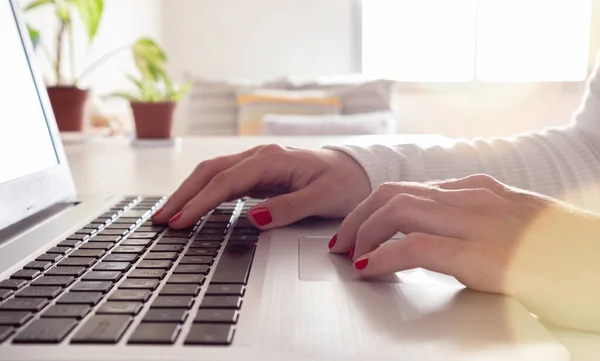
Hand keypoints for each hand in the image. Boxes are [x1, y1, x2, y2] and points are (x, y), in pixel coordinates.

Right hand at [152, 144, 370, 229]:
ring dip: (188, 193)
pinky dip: (203, 193)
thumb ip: (288, 207)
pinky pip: (223, 181)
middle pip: (210, 172)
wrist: (356, 171)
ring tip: (168, 215)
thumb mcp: (323, 198)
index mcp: (271, 160)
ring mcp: (256, 164)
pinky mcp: (257, 174)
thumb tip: (253, 217)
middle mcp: (259, 157)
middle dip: (183, 195)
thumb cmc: (343, 183)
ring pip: (212, 174)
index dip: (200, 202)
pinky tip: (193, 207)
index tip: (180, 221)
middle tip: (160, 219)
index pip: (225, 182)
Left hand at [330, 174, 599, 330]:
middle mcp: (471, 198)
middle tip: (340, 240)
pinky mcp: (479, 253)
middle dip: (358, 216)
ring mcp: (475, 222)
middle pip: (393, 194)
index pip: (409, 188)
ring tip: (349, 254)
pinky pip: (413, 247)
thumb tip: (441, 239)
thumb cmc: (561, 251)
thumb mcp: (512, 224)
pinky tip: (368, 268)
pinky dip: (381, 256)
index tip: (357, 226)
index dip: (373, 207)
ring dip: (362, 232)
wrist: (599, 264)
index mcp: (477, 190)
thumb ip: (475, 223)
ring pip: (396, 210)